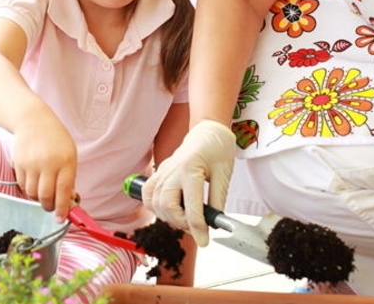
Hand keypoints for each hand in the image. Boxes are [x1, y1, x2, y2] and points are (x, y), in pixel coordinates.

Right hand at [12, 121, 76, 220]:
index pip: (64, 190)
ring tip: (43, 190)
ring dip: (37, 198)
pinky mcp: (19, 164)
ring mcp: (31, 164)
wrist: (32, 120)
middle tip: (51, 206)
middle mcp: (48, 163)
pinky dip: (29, 189)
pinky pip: (23, 186)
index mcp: (65, 161)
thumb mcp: (69, 154)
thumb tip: (66, 201)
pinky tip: (34, 180)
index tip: (61, 218)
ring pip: (32, 194)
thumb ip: (69, 177)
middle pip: (45, 196)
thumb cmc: (55, 139)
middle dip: (48, 206)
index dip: (62, 208)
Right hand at [142, 119, 234, 246]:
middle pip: (167, 206)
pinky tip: (169, 211)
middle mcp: (173, 170)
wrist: (207, 132)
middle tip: (196, 228)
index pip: (192, 207)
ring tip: (185, 219)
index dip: (198, 228)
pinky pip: (148, 194)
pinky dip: (155, 207)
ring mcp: (163, 171)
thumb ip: (218, 200)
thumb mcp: (224, 175)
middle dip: (181, 223)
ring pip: (155, 202)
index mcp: (191, 169)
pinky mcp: (158, 173)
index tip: (204, 241)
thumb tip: (214, 223)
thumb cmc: (218, 150)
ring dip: (169, 217)